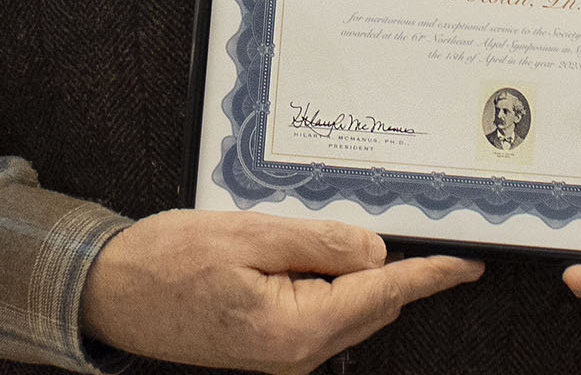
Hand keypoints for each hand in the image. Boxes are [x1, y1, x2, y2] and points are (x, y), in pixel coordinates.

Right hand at [81, 209, 482, 373]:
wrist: (110, 294)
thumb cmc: (167, 262)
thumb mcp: (248, 233)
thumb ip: (320, 243)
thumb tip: (378, 253)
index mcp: (297, 329)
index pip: (383, 296)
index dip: (429, 275)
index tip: (470, 264)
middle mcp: (297, 352)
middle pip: (372, 305)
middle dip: (401, 271)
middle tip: (426, 228)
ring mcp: (283, 353)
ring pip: (349, 308)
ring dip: (363, 274)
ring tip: (371, 230)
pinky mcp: (268, 343)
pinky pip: (321, 309)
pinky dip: (334, 281)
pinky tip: (322, 250)